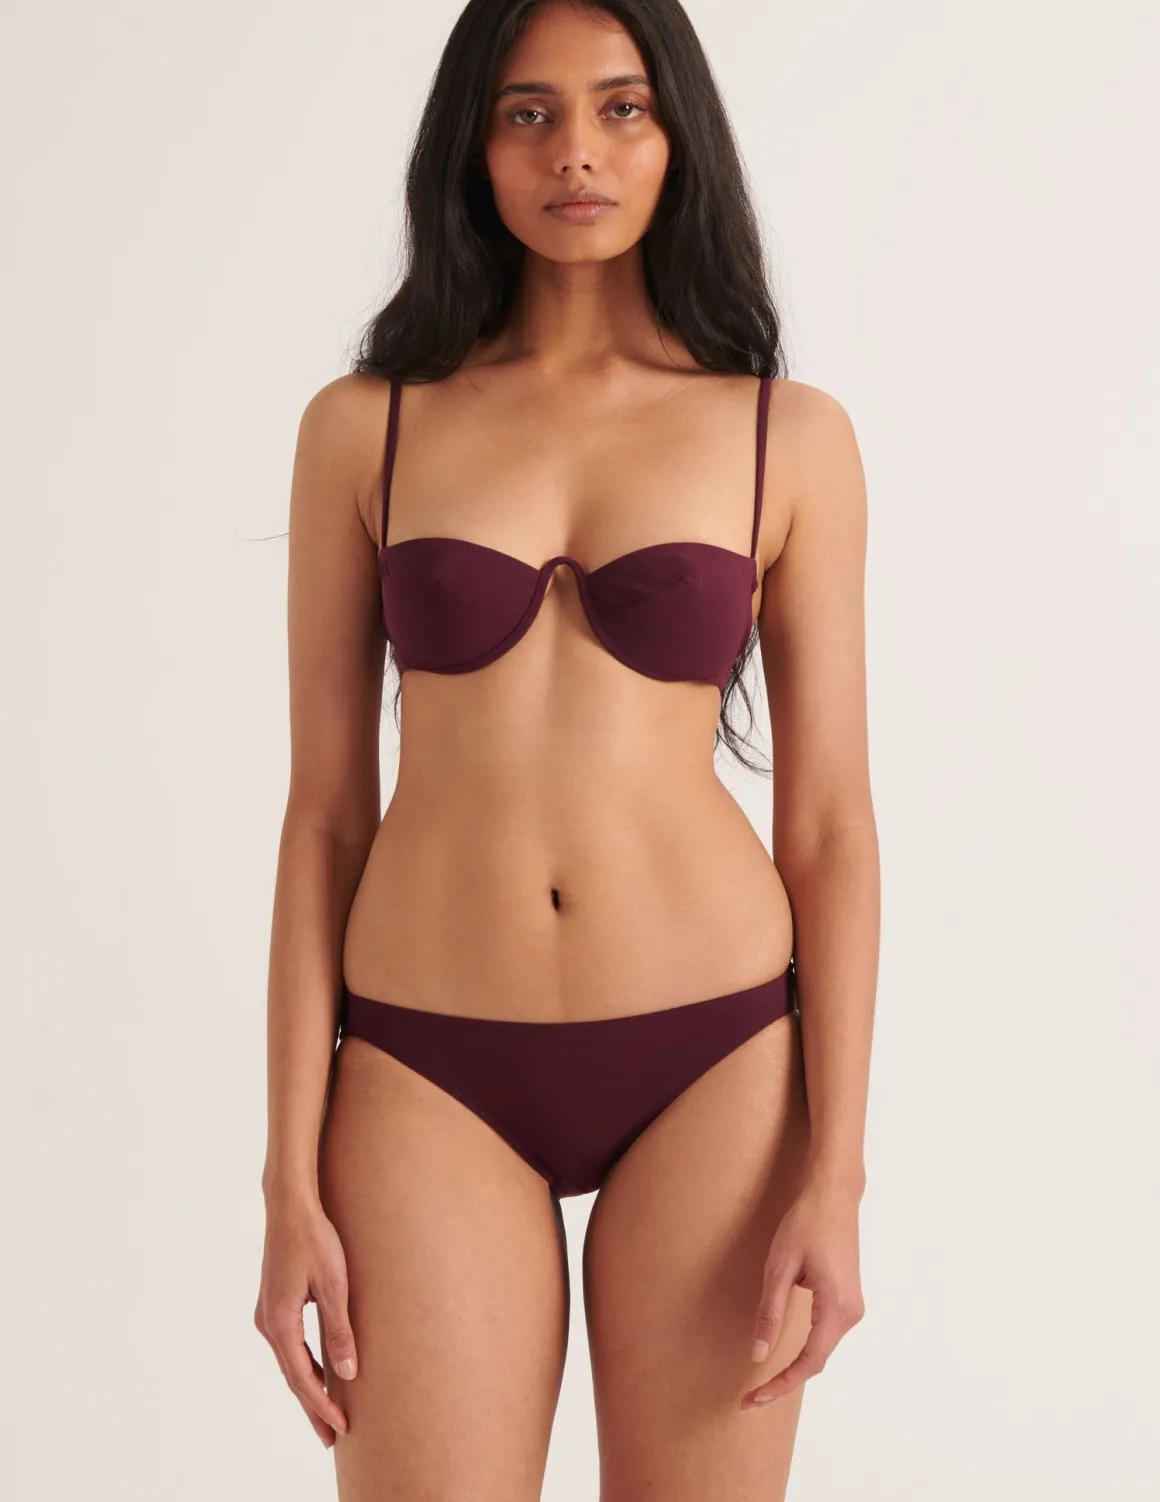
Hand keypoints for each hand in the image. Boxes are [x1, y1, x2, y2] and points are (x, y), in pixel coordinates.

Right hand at [254, 1191, 357, 1446]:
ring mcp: (268, 1313)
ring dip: (308, 1387)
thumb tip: (346, 1374)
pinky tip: (319, 1373)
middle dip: (312, 1406)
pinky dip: (304, 1365)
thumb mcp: (334, 1284)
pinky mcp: (274, 1304)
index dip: (321, 1405)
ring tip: (327, 1413)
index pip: (302, 1377)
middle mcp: (268, 1323)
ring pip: (289, 1362)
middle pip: (292, 1376)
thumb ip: (339, 1329)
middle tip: (331, 1437)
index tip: (339, 1428)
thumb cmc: (314, 1239)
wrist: (289, 1206)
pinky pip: (289, 1345)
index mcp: (279, 1322)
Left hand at [742, 1177, 864, 1409]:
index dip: (780, 1385)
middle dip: (784, 1381)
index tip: (754, 1400)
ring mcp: (853, 1306)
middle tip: (750, 1397)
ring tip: (763, 1381)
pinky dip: (804, 1347)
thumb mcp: (780, 1267)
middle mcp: (851, 1313)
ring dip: (795, 1365)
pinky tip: (783, 1352)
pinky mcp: (847, 1298)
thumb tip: (760, 1355)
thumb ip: (770, 1313)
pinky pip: (825, 1333)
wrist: (834, 1193)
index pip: (809, 1362)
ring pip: (821, 1348)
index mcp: (837, 1308)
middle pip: (817, 1360)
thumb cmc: (806, 1223)